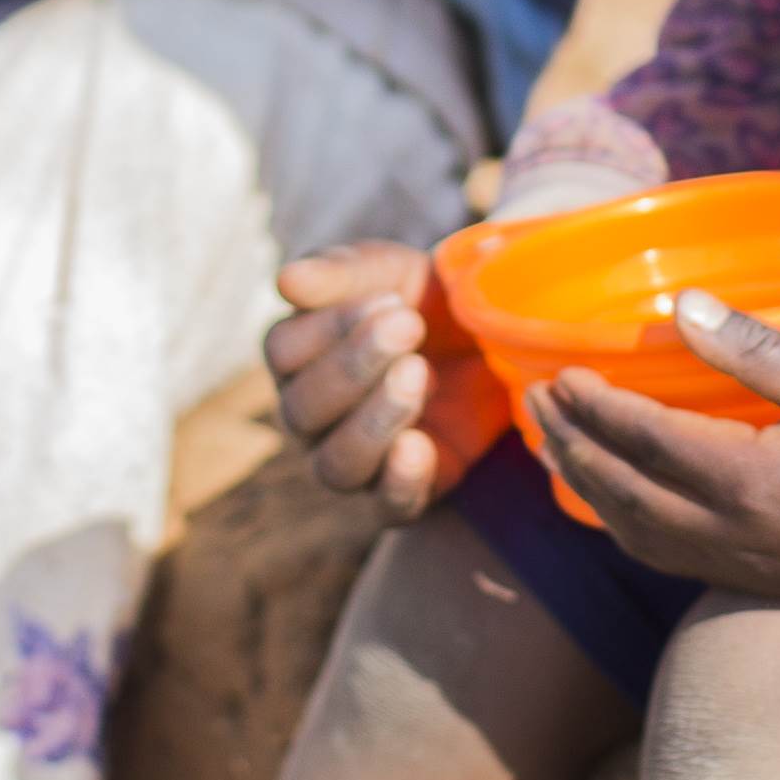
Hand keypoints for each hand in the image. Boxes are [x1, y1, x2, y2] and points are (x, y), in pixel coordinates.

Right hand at [265, 242, 496, 515]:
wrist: (495, 339)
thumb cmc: (425, 299)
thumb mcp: (391, 272)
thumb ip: (340, 273)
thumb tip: (285, 280)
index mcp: (297, 358)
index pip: (284, 351)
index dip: (331, 327)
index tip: (389, 298)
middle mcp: (312, 417)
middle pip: (303, 410)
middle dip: (355, 367)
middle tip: (410, 326)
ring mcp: (355, 460)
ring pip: (337, 465)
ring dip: (374, 421)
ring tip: (418, 375)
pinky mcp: (404, 492)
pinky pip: (387, 506)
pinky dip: (399, 482)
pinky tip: (420, 446)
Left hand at [525, 291, 779, 610]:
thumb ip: (753, 350)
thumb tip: (679, 306)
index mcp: (747, 481)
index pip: (641, 439)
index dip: (591, 406)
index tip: (557, 372)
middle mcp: (730, 533)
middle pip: (618, 490)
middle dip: (569, 445)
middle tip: (533, 402)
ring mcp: (739, 566)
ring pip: (633, 533)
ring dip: (586, 487)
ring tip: (555, 445)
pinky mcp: (755, 580)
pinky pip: (664, 556)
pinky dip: (622, 525)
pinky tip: (616, 499)